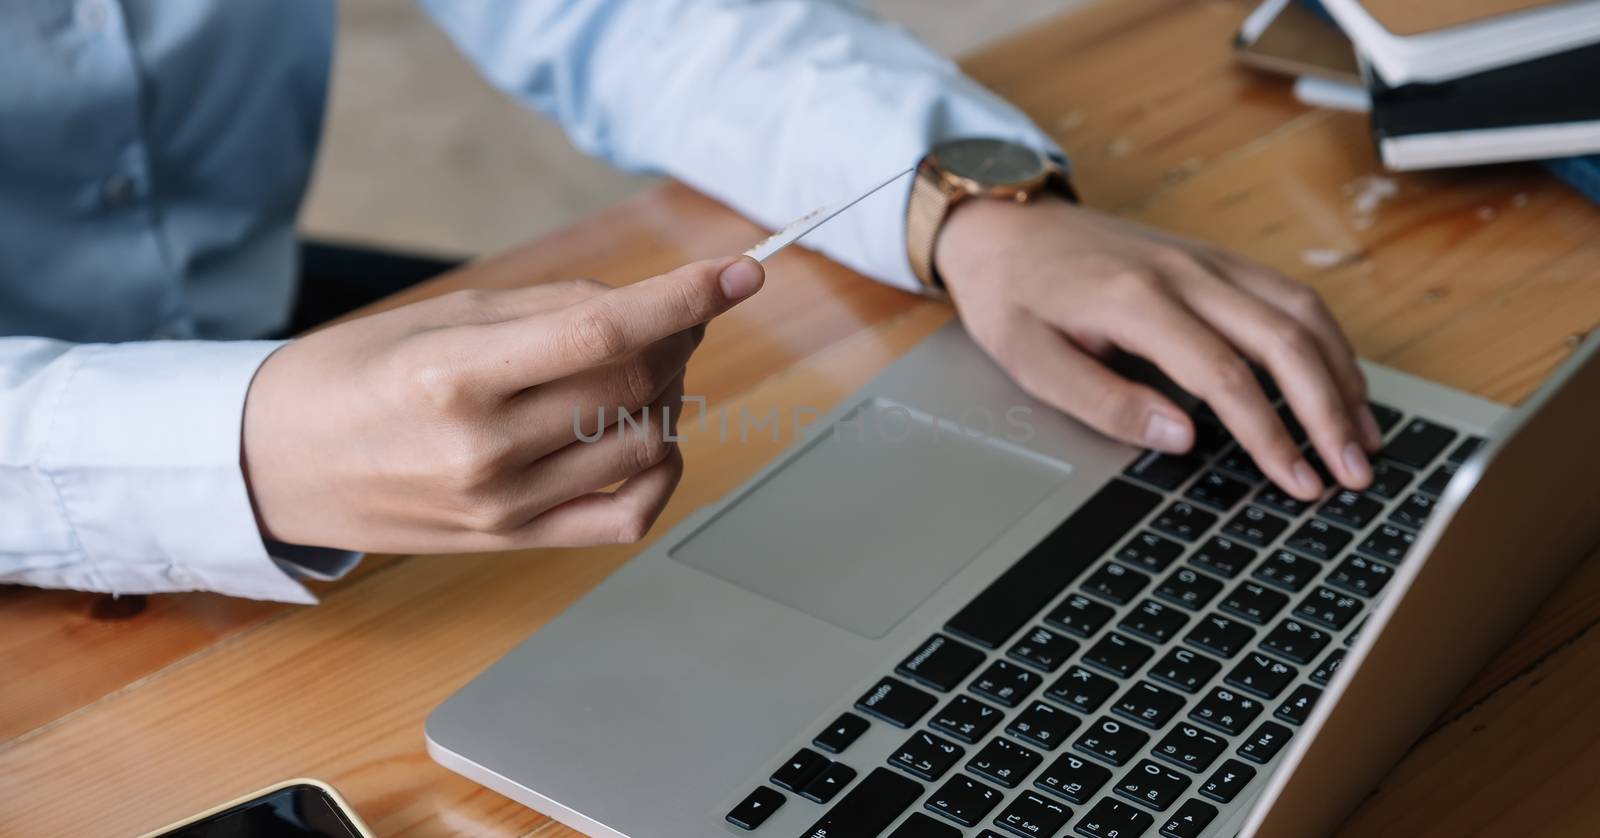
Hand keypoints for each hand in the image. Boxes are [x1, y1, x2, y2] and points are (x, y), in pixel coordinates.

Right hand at [241, 256, 765, 552]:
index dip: (685, 298)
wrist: (276, 465)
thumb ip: (552, 308)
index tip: (740, 273)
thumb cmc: (352, 375)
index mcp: (455, 376)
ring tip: (638, 371)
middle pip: (635, 386)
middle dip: (678, 338)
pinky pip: (628, 516)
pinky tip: (643, 436)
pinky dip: (660, 471)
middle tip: (674, 315)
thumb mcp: (440, 315)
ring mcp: (503, 507)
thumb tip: (653, 306)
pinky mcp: (514, 543)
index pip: (603, 332)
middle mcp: (484, 449)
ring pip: (645, 445)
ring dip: (669, 396)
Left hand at [936, 196, 1379, 500]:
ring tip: (1364, 436)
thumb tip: (1182, 439)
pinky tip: (1339, 381)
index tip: (1299, 482)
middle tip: (1356, 472)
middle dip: (1329, 412)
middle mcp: (1185, 272)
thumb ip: (1105, 403)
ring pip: (1301, 311)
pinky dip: (1325, 341)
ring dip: (1342, 375)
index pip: (1225, 376)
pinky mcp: (1214, 259)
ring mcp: (1206, 259)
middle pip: (1284, 339)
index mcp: (1136, 299)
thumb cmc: (1013, 298)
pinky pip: (1288, 295)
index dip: (1270, 435)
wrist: (1006, 228)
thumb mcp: (1031, 362)